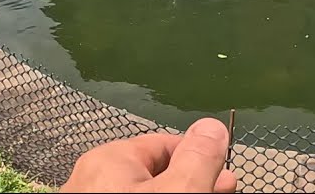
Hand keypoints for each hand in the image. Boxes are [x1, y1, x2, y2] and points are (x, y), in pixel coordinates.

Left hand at [61, 118, 236, 192]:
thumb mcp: (177, 193)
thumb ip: (197, 160)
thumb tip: (212, 126)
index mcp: (109, 158)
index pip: (165, 145)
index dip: (200, 158)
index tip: (225, 177)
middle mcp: (89, 178)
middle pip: (153, 171)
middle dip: (188, 178)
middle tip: (220, 189)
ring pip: (138, 188)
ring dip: (170, 190)